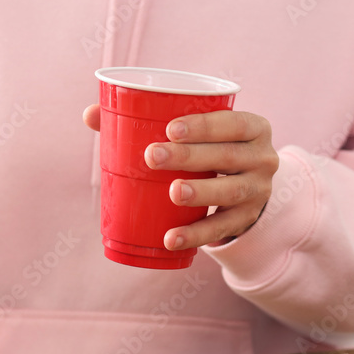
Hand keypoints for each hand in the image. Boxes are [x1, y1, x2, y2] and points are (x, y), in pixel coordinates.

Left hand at [83, 104, 278, 248]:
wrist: (243, 191)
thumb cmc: (207, 151)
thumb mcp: (193, 135)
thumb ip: (145, 121)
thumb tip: (90, 115)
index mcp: (252, 129)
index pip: (235, 123)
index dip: (205, 125)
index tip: (170, 128)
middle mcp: (263, 158)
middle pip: (228, 156)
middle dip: (191, 156)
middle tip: (152, 156)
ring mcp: (258, 191)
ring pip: (230, 191)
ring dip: (200, 192)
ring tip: (172, 192)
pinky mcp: (246, 220)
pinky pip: (221, 228)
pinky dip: (196, 234)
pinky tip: (171, 238)